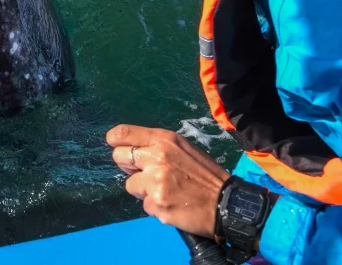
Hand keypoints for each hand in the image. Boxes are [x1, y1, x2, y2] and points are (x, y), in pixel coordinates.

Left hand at [106, 124, 229, 237]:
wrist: (226, 203)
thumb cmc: (206, 176)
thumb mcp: (184, 150)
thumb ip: (158, 148)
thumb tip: (134, 153)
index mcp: (164, 140)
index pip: (123, 133)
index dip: (115, 141)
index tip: (116, 146)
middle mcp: (157, 156)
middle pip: (118, 157)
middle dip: (128, 168)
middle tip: (144, 174)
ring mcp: (155, 181)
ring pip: (130, 185)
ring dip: (143, 191)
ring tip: (166, 192)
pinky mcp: (157, 202)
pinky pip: (145, 205)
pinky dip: (156, 207)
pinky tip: (172, 205)